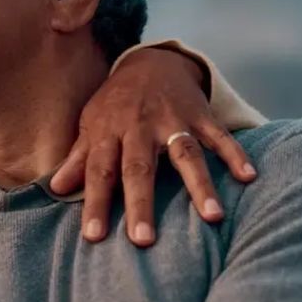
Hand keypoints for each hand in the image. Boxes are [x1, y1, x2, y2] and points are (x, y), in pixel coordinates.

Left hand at [50, 47, 256, 245]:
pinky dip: (235, 154)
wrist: (150, 61)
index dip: (95, 203)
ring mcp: (173, 120)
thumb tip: (53, 188)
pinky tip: (248, 177)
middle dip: (140, 204)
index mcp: (108, 132)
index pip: (98, 172)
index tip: (93, 236)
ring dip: (199, 184)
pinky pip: (220, 136)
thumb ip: (77, 158)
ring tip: (212, 217)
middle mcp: (139, 127)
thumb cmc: (115, 103)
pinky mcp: (201, 115)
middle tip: (142, 240)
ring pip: (185, 154)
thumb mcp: (90, 124)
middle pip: (139, 168)